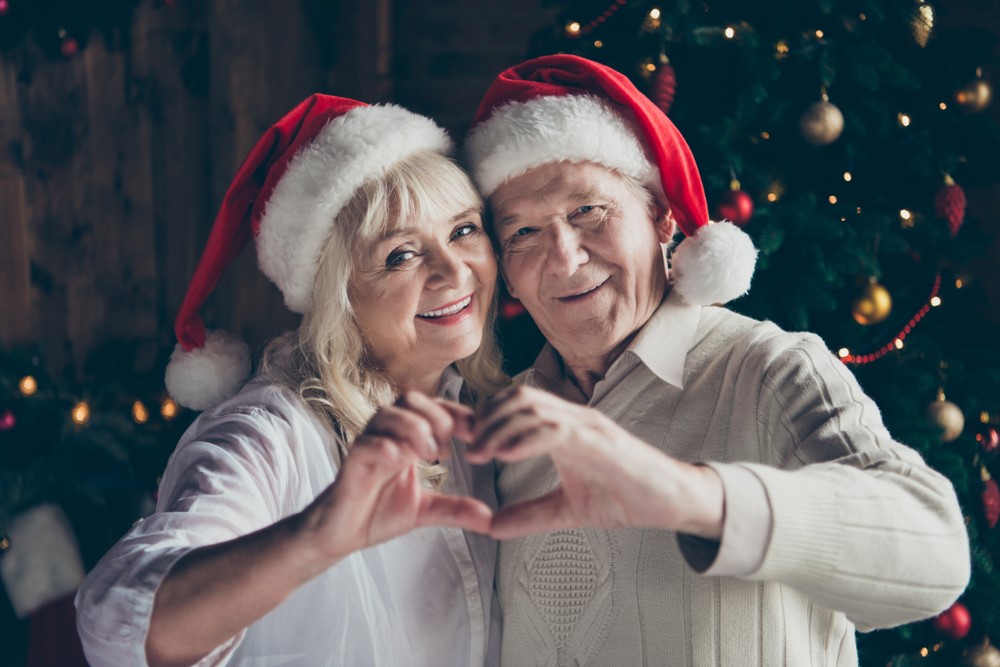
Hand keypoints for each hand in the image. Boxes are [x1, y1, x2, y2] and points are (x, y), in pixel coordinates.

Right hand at [298, 392, 490, 568]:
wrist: (341, 534)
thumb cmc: (378, 513)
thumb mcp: (426, 511)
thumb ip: (456, 509)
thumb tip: (490, 519)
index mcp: (407, 439)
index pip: (433, 408)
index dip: (456, 415)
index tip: (476, 434)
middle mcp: (387, 435)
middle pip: (410, 399)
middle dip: (435, 417)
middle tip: (446, 449)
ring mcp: (368, 445)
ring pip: (388, 413)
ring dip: (413, 428)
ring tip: (428, 455)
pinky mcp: (351, 463)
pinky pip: (366, 443)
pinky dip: (386, 447)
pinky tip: (401, 462)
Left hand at [466, 386, 723, 540]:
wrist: (672, 502)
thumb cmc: (626, 498)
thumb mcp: (567, 510)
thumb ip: (530, 514)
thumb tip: (491, 527)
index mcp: (564, 428)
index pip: (516, 406)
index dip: (484, 417)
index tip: (460, 438)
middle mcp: (574, 418)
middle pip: (517, 398)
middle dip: (486, 419)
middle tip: (466, 448)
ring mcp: (588, 426)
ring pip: (532, 408)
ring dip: (499, 428)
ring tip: (479, 453)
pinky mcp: (601, 442)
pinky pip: (557, 431)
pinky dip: (526, 438)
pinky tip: (506, 454)